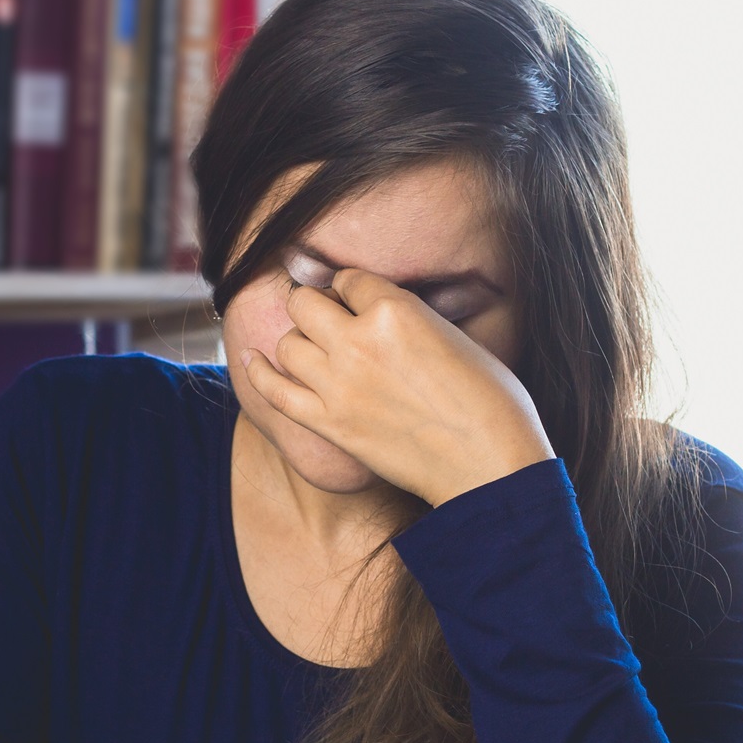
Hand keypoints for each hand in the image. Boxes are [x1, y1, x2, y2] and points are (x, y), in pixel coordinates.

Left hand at [239, 268, 554, 506]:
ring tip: (317, 351)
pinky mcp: (329, 424)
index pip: (348, 278)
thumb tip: (379, 310)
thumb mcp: (454, 335)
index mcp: (395, 311)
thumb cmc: (489, 400)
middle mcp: (358, 342)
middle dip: (316, 307)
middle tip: (332, 321)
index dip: (352, 289)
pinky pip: (274, 390)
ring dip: (300, 343)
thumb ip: (409, 317)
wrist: (487, 464)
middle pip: (304, 303)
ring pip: (288, 343)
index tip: (356, 301)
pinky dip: (260, 372)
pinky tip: (253, 361)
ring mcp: (338, 385)